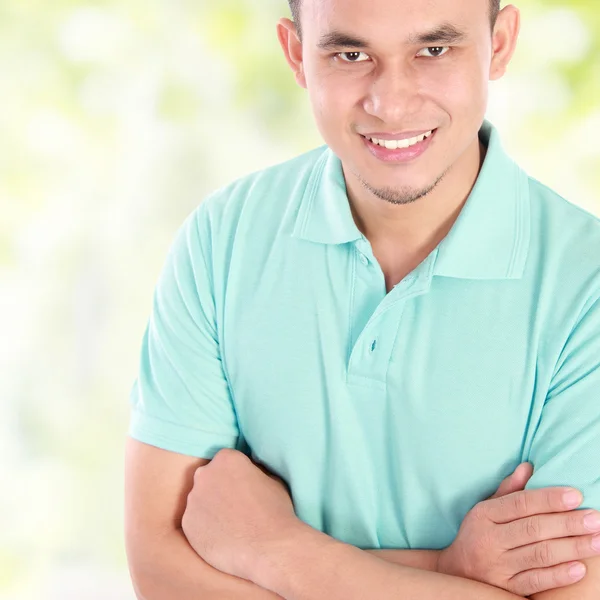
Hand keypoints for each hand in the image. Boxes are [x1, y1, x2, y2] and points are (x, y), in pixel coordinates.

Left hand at [181, 448, 302, 581]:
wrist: (269, 548)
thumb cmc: (276, 512)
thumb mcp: (273, 479)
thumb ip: (255, 471)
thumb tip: (251, 472)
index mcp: (227, 458)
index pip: (226, 461)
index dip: (236, 475)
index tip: (244, 487)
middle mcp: (205, 474)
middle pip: (209, 477)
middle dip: (219, 488)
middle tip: (235, 506)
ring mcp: (193, 499)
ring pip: (200, 500)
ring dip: (211, 509)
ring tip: (230, 525)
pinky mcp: (186, 524)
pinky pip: (194, 523)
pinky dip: (205, 529)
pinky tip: (223, 538)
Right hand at [437, 462, 599, 595]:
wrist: (456, 573)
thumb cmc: (478, 534)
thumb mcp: (485, 509)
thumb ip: (509, 490)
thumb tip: (528, 467)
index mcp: (484, 515)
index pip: (519, 504)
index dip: (548, 499)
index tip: (575, 495)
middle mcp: (489, 540)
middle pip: (533, 529)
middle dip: (567, 523)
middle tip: (595, 519)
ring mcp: (497, 567)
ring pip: (539, 555)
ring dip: (572, 548)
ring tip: (597, 541)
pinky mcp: (505, 589)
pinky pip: (536, 582)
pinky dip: (558, 576)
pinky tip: (579, 568)